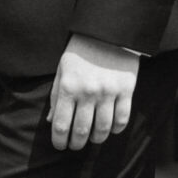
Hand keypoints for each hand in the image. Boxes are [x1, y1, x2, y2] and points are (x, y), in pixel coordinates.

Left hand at [48, 34, 138, 150]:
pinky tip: (110, 128)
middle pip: (81, 131)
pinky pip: (121, 120)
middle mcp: (88, 91)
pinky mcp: (126, 90)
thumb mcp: (63, 69)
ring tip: (92, 138)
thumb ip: (56, 95)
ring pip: (102, 130)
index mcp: (69, 86)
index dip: (59, 140)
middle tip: (75, 146)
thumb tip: (51, 121)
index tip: (60, 146)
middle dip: (76, 144)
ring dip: (96, 139)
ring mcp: (108, 92)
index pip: (61, 124)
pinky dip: (115, 129)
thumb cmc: (81, 51)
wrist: (107, 31)